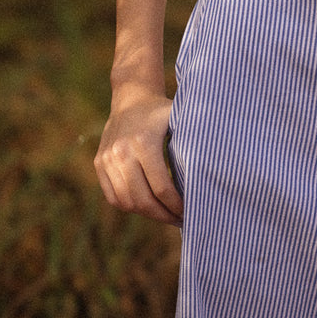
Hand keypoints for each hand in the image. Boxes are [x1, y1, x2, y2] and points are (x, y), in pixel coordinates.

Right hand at [94, 91, 183, 226]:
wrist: (132, 98)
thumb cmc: (163, 113)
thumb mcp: (180, 120)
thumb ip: (194, 143)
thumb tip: (217, 171)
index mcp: (144, 142)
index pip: (161, 187)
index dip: (176, 205)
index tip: (189, 211)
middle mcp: (122, 152)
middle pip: (142, 199)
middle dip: (163, 215)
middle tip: (179, 220)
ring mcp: (107, 158)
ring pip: (126, 201)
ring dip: (146, 214)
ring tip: (165, 216)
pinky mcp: (99, 163)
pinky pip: (113, 196)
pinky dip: (129, 206)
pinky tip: (147, 207)